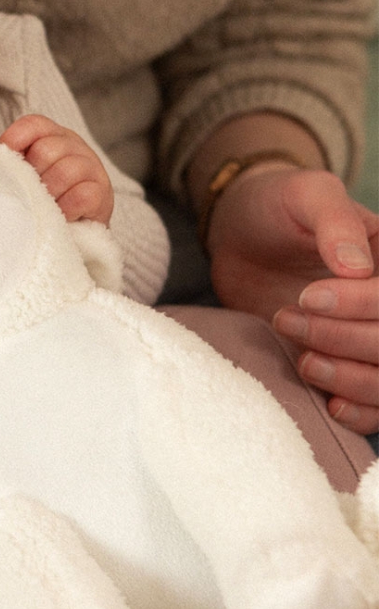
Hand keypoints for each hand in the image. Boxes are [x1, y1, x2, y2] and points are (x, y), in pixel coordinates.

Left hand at [0, 114, 113, 224]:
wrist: (72, 232)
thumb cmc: (39, 200)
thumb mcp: (22, 175)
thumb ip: (7, 162)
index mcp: (50, 136)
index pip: (32, 125)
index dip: (14, 142)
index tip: (4, 165)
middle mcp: (73, 146)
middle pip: (47, 149)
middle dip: (33, 176)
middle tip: (29, 194)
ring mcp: (91, 167)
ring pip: (65, 170)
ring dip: (49, 194)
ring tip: (42, 208)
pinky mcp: (102, 194)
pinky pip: (81, 195)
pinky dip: (65, 208)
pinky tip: (59, 216)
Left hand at [207, 165, 377, 432]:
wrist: (242, 233)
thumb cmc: (277, 206)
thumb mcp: (305, 194)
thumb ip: (334, 220)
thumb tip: (355, 266)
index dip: (361, 305)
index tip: (308, 296)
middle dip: (344, 339)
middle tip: (287, 317)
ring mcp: (369, 337)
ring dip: (350, 380)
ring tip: (303, 359)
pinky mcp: (345, 364)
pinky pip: (375, 407)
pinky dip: (357, 413)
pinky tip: (329, 403)